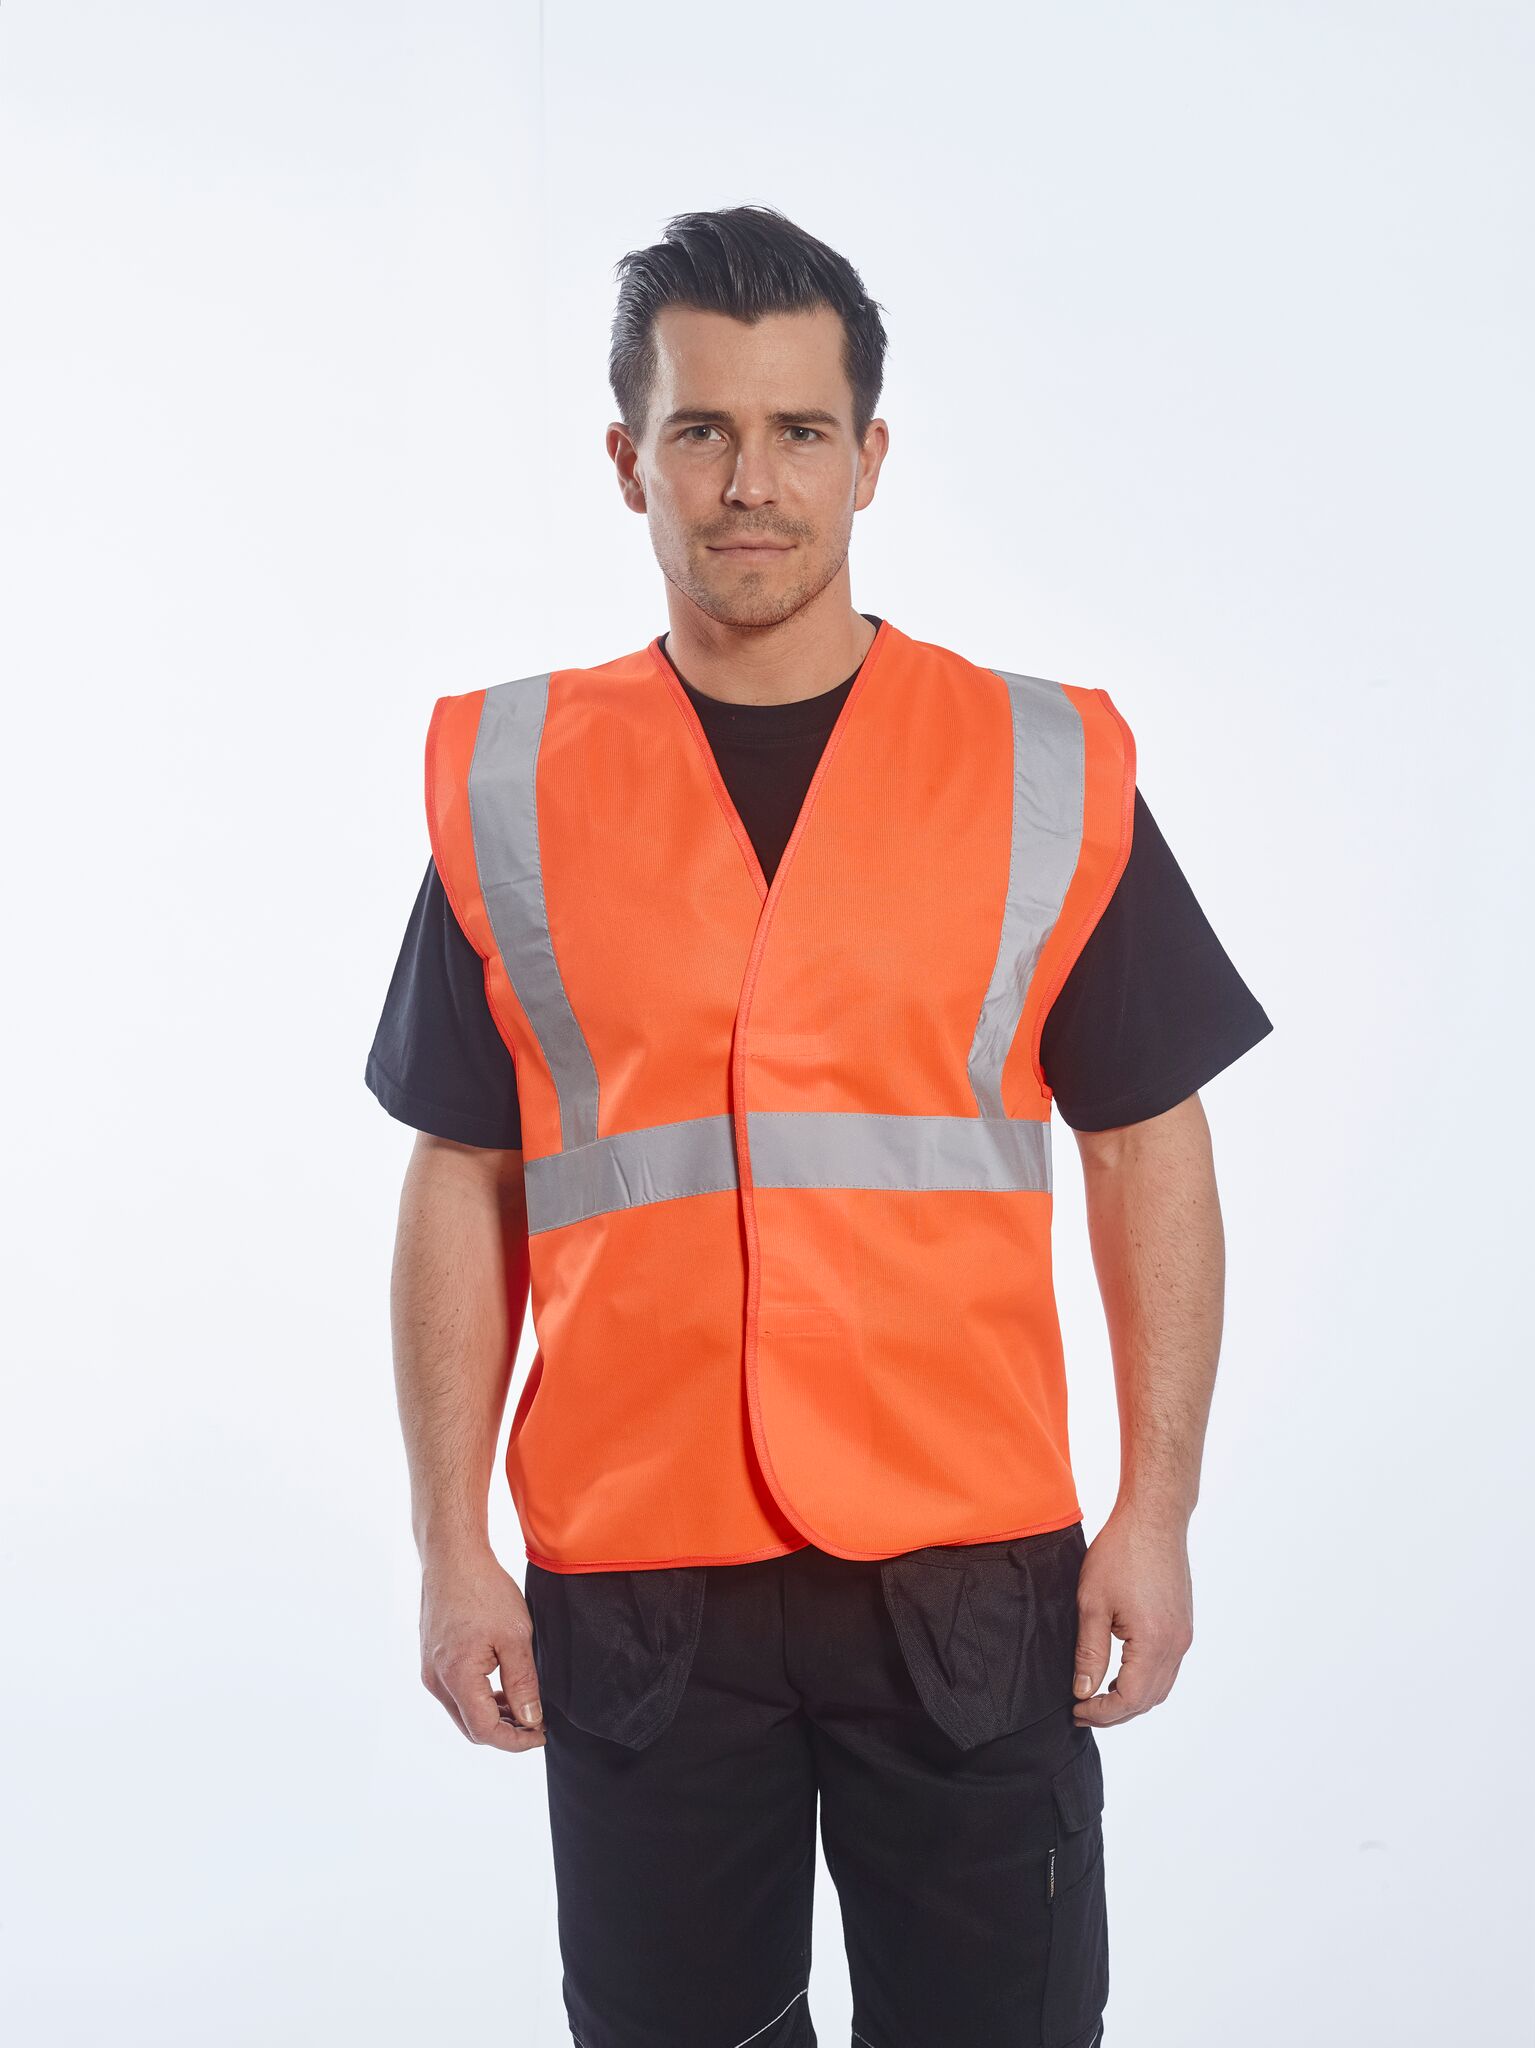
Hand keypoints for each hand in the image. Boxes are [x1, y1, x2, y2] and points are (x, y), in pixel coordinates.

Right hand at [419, 1549, 546, 1751]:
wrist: (453, 1557)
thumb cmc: (484, 1590)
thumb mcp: (515, 1637)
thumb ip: (523, 1683)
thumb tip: (531, 1720)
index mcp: (456, 1677)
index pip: (485, 1730)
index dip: (516, 1741)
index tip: (541, 1733)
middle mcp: (436, 1679)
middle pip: (470, 1727)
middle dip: (505, 1731)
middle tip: (536, 1722)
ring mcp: (429, 1669)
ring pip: (462, 1711)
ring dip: (491, 1715)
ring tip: (522, 1703)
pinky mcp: (431, 1657)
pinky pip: (454, 1692)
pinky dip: (478, 1697)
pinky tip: (500, 1685)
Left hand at [1071, 1504, 1193, 1727]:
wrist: (1153, 1519)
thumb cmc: (1120, 1553)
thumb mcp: (1093, 1604)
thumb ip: (1089, 1652)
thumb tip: (1083, 1691)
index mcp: (1154, 1642)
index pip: (1130, 1699)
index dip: (1102, 1713)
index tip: (1076, 1711)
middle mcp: (1176, 1644)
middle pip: (1148, 1699)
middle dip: (1115, 1712)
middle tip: (1083, 1710)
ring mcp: (1184, 1635)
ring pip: (1161, 1686)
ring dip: (1132, 1698)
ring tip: (1099, 1695)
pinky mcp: (1183, 1624)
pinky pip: (1167, 1667)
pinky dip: (1145, 1680)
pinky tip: (1121, 1672)